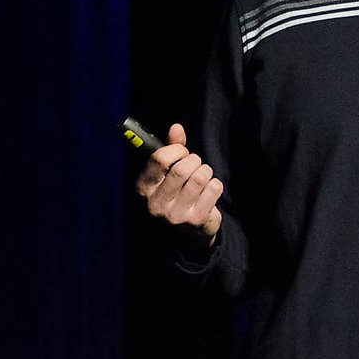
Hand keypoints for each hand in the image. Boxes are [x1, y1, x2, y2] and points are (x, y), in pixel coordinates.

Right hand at [134, 124, 222, 245]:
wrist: (188, 231)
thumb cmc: (176, 192)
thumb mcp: (168, 171)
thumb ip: (171, 148)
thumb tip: (176, 127)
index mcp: (143, 188)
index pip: (159, 159)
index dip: (176, 150)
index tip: (182, 152)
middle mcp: (156, 203)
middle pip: (182, 169)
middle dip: (194, 161)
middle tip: (195, 164)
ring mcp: (175, 214)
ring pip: (200, 177)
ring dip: (206, 171)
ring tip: (203, 176)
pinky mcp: (195, 220)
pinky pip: (214, 188)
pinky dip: (215, 185)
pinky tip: (209, 191)